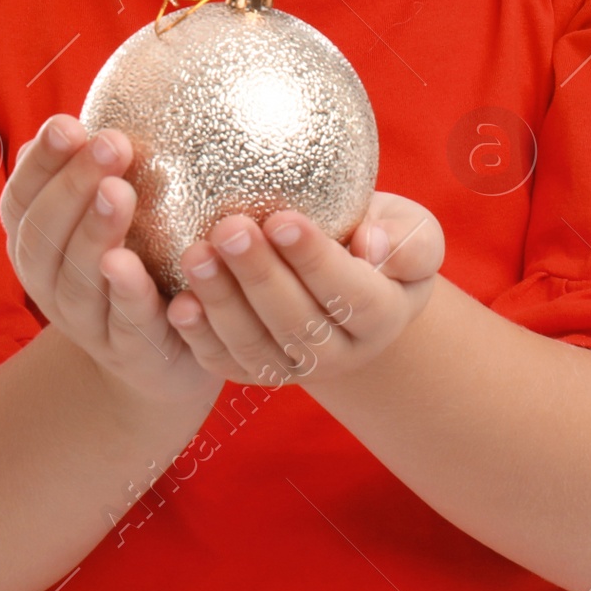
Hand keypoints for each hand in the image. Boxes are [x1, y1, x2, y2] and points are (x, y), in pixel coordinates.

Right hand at [0, 116, 214, 408]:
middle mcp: (48, 282)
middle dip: (73, 186)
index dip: (42, 163)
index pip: (22, 198)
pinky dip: (126, 294)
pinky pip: (124, 323)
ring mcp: (85, 321)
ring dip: (95, 232)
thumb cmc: (128, 260)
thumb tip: (72, 119)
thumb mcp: (98, 213)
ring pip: (78, 278)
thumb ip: (87, 169)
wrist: (152, 359)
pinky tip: (134, 264)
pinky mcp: (129, 351)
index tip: (68, 123)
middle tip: (109, 143)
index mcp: (34, 241)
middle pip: (46, 235)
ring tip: (119, 191)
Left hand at [164, 193, 442, 388]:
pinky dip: (200, 337)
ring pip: (256, 346)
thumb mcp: (411, 230)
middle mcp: (340, 353)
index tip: (281, 219)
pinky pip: (225, 361)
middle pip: (298, 323)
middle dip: (260, 276)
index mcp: (383, 316)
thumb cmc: (378, 237)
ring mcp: (294, 368)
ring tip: (196, 255)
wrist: (348, 278)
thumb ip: (407, 239)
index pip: (352, 294)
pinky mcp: (253, 370)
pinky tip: (178, 304)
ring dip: (222, 302)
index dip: (315, 260)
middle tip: (229, 228)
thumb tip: (372, 246)